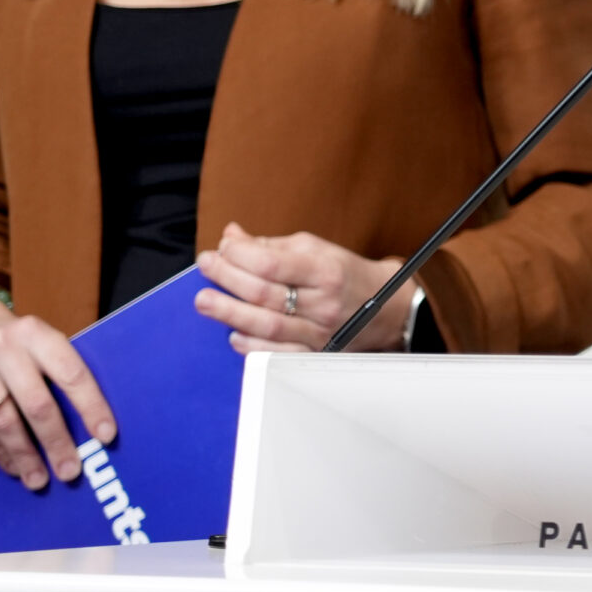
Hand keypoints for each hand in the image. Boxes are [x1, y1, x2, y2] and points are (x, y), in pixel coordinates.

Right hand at [0, 294, 116, 490]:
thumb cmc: (19, 345)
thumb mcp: (42, 342)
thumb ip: (61, 373)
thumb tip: (93, 426)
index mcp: (37, 332)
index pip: (71, 372)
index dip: (90, 406)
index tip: (106, 436)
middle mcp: (4, 345)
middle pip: (36, 403)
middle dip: (56, 441)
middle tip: (70, 471)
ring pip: (4, 421)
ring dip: (25, 456)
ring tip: (40, 480)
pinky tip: (14, 467)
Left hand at [194, 222, 412, 353]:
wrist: (387, 308)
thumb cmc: (344, 273)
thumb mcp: (314, 249)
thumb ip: (270, 245)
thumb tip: (231, 236)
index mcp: (324, 269)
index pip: (273, 263)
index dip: (240, 255)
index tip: (220, 248)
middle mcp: (323, 302)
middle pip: (265, 294)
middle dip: (228, 280)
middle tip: (205, 268)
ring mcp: (320, 332)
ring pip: (268, 326)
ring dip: (230, 313)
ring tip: (205, 301)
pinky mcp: (316, 354)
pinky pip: (279, 355)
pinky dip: (252, 347)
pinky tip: (233, 335)